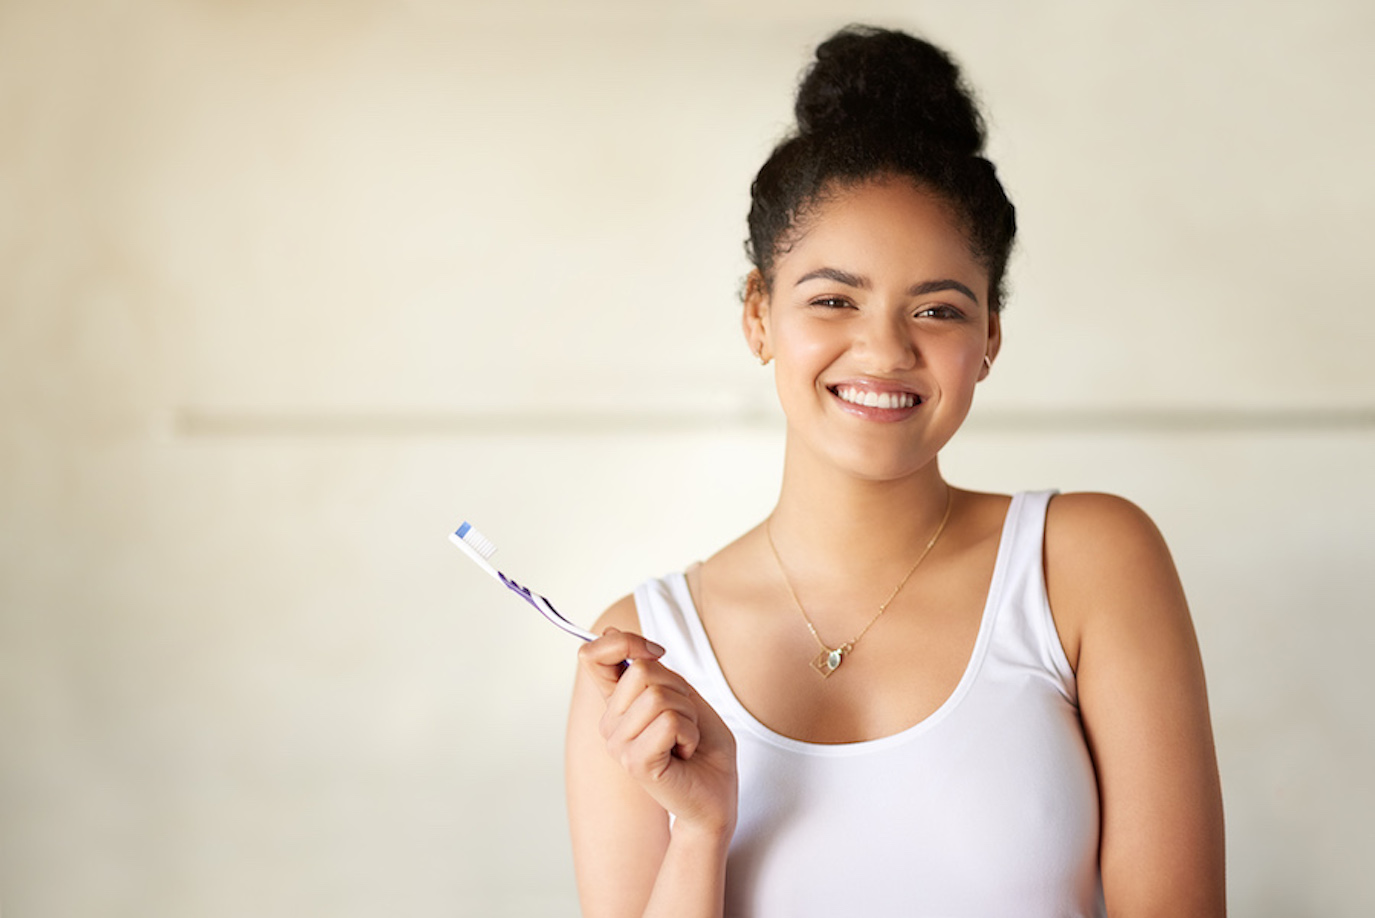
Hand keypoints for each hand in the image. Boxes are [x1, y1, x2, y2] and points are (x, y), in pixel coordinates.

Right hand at [578, 628, 737, 836]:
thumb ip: (650, 669)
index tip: (656, 653)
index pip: (593, 656)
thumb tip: (612, 630)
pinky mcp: (635, 762)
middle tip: (685, 721)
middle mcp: (610, 724)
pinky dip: (690, 733)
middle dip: (680, 690)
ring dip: (688, 715)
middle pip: (641, 671)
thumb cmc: (702, 747)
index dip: (622, 641)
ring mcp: (618, 745)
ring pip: (658, 696)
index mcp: (616, 705)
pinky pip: (669, 722)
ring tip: (686, 740)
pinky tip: (685, 753)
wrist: (718, 796)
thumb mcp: (680, 694)